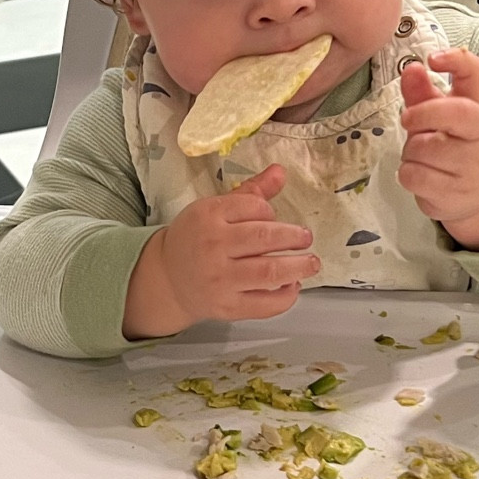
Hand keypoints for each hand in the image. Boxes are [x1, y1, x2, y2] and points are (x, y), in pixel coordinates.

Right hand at [123, 166, 319, 337]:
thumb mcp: (216, 209)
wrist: (168, 278)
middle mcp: (213, 247)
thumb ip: (250, 192)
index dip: (270, 212)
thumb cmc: (196, 239)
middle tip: (306, 238)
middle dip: (294, 237)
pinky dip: (285, 296)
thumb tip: (280, 171)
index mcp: (208, 216)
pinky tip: (292, 286)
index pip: (254, 207)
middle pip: (265, 238)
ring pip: (269, 272)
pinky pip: (264, 305)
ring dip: (298, 267)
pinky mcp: (227, 307)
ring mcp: (220, 280)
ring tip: (311, 263)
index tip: (274, 218)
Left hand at [399, 49, 478, 250]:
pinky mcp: (457, 193)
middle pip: (455, 113)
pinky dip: (408, 174)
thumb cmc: (457, 145)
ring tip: (420, 155)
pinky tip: (420, 174)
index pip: (476, 74)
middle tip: (407, 119)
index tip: (433, 59)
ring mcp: (473, 166)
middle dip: (422, 113)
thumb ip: (424, 93)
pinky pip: (415, 176)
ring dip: (411, 150)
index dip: (456, 61)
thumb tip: (411, 69)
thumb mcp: (442, 115)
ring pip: (424, 148)